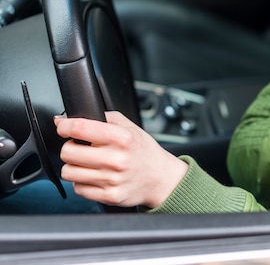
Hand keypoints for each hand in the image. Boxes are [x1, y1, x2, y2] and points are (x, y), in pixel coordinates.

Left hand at [54, 111, 187, 208]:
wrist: (160, 178)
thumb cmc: (143, 151)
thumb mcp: (130, 127)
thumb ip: (102, 118)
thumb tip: (64, 120)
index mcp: (121, 138)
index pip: (80, 128)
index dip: (65, 126)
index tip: (64, 128)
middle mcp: (116, 159)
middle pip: (68, 152)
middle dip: (70, 148)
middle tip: (81, 148)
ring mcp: (112, 179)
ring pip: (68, 172)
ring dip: (74, 167)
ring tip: (88, 164)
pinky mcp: (109, 196)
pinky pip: (78, 189)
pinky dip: (83, 183)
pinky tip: (96, 177)